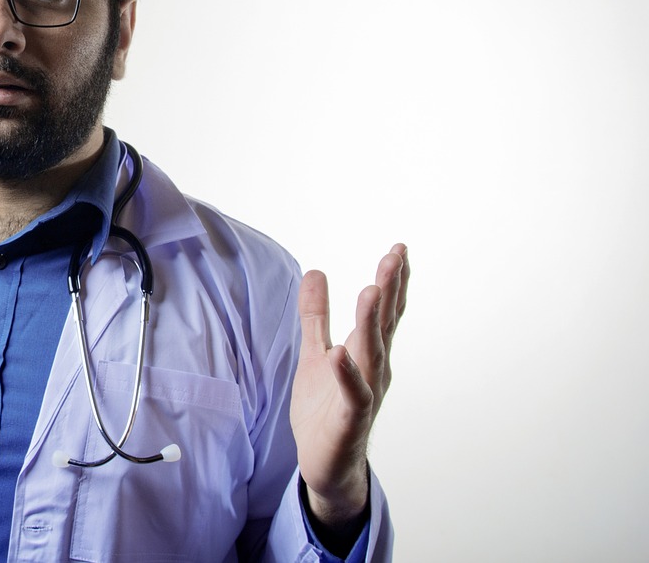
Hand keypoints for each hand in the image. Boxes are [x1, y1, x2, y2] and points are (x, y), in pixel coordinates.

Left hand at [290, 243, 409, 528]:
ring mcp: (365, 395)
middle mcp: (373, 371)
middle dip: (390, 291)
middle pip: (384, 325)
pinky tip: (341, 352)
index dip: (391, 281)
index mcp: (367, 353)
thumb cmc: (325, 410)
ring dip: (372, 323)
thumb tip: (315, 273)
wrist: (324, 464)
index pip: (383, 312)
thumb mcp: (314, 354)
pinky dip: (348, 374)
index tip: (399, 249)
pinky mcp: (350, 421)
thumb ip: (316, 316)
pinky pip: (353, 395)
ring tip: (371, 290)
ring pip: (371, 354)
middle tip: (396, 256)